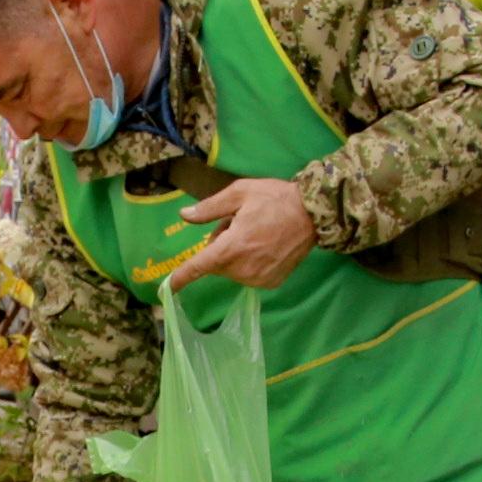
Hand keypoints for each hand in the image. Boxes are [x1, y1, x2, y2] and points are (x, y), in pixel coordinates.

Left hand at [156, 177, 316, 298]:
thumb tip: (184, 216)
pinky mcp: (271, 283)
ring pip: (232, 270)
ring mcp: (259, 279)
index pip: (199, 266)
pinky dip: (250, 263)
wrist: (313, 214)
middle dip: (220, 246)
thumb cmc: (274, 199)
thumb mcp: (239, 193)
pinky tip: (265, 246)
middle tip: (238, 225)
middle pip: (216, 263)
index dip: (181, 277)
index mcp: (232, 247)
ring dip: (235, 255)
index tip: (167, 288)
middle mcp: (243, 269)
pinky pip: (248, 275)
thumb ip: (209, 208)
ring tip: (255, 234)